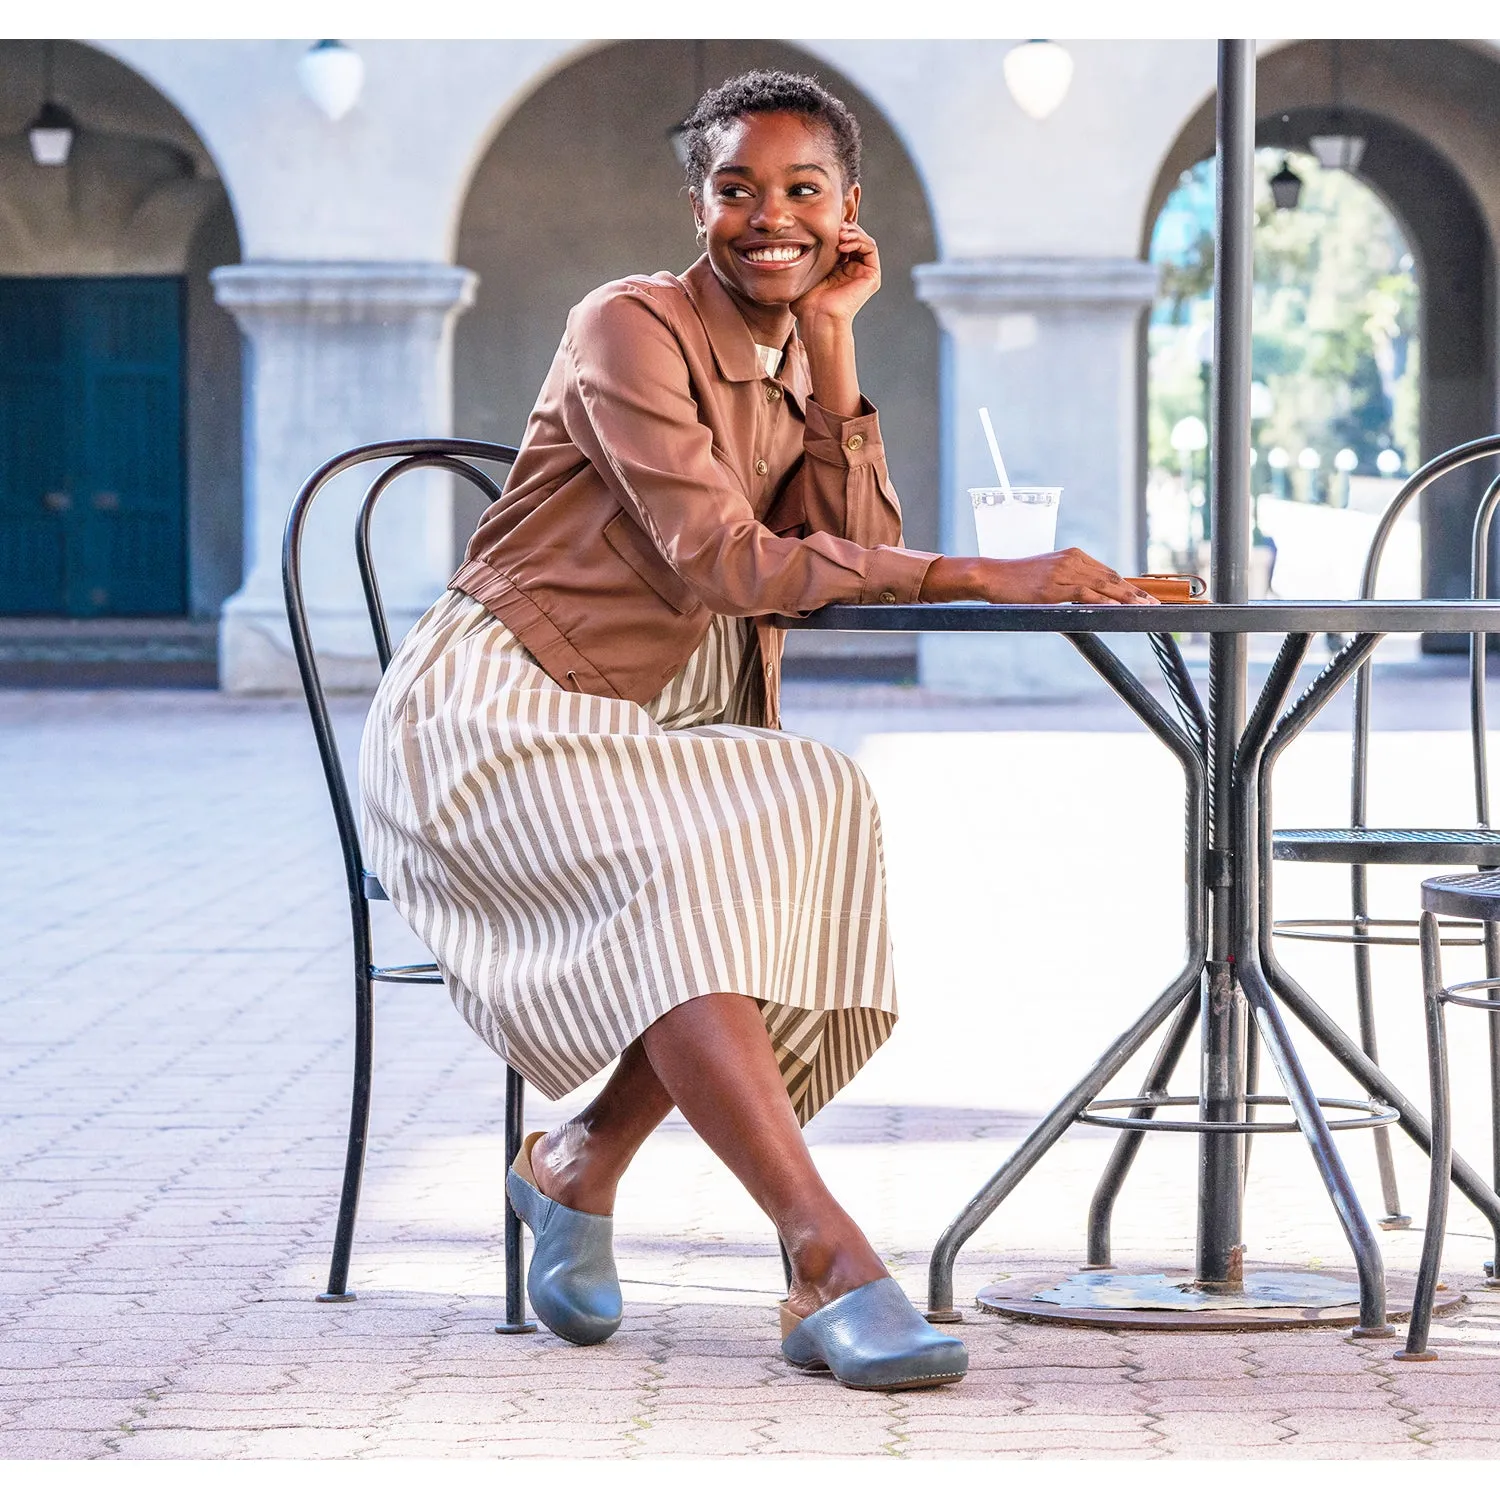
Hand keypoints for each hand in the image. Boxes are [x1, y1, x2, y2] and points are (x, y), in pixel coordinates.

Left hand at [789, 222, 881, 327]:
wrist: (817, 317)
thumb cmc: (807, 301)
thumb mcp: (806, 272)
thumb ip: (810, 255)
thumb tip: (803, 236)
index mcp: (839, 269)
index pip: (842, 240)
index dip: (835, 230)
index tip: (823, 227)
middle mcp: (853, 270)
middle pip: (855, 238)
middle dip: (845, 228)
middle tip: (834, 228)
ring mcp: (864, 273)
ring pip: (864, 241)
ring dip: (853, 232)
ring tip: (839, 234)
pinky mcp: (872, 276)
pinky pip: (870, 248)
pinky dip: (859, 240)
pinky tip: (843, 243)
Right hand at [920, 550, 1158, 604]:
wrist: (990, 575)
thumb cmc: (1016, 580)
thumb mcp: (1047, 578)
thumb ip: (1069, 584)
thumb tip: (1089, 599)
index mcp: (1074, 556)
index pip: (1110, 572)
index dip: (1131, 586)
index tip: (1149, 596)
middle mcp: (1073, 560)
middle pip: (1113, 578)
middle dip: (1137, 592)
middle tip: (1159, 603)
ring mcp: (1063, 572)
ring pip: (1104, 585)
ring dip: (1128, 598)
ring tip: (1146, 608)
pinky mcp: (1053, 587)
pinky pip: (1085, 593)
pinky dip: (1104, 601)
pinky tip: (1117, 608)